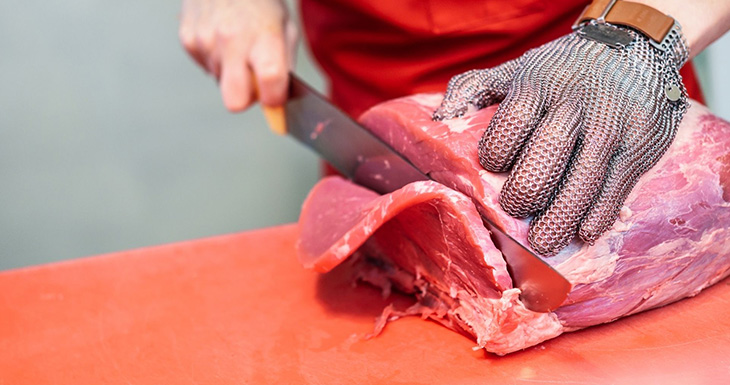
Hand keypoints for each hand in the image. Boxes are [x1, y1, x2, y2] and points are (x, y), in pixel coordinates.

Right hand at [179, 0, 297, 110]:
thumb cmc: (260, 1)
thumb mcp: (285, 27)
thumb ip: (284, 65)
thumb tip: (279, 101)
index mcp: (263, 37)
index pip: (270, 83)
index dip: (274, 98)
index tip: (275, 96)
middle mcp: (232, 40)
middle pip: (235, 102)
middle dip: (245, 98)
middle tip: (253, 82)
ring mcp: (206, 41)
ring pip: (220, 83)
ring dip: (231, 72)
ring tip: (237, 44)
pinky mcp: (187, 39)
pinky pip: (205, 67)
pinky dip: (215, 59)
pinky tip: (221, 38)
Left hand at [434, 22, 688, 255]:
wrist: (633, 47)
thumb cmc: (560, 70)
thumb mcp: (517, 69)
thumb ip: (475, 88)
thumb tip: (440, 119)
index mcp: (539, 84)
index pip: (515, 119)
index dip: (499, 148)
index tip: (492, 167)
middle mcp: (577, 104)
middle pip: (550, 150)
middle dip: (528, 187)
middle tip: (515, 209)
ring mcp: (613, 126)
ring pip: (586, 176)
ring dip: (562, 215)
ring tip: (544, 243)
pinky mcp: (641, 145)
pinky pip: (618, 186)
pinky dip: (601, 213)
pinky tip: (583, 232)